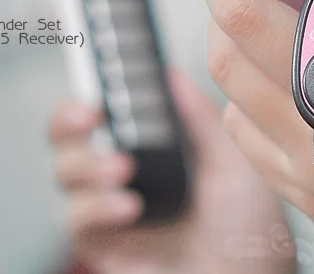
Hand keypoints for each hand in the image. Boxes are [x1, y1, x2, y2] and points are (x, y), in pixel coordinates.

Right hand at [50, 69, 296, 273]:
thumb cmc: (248, 223)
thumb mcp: (232, 159)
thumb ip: (199, 117)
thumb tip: (170, 73)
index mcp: (151, 143)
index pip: (106, 107)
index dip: (93, 88)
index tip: (99, 75)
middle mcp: (124, 168)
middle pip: (71, 134)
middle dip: (70, 119)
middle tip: (91, 116)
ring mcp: (110, 204)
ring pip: (65, 172)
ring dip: (86, 164)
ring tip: (122, 169)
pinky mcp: (103, 240)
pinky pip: (77, 219)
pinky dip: (96, 206)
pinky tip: (127, 206)